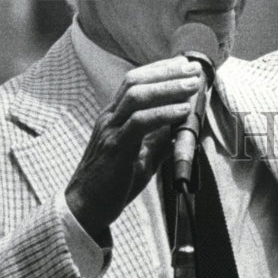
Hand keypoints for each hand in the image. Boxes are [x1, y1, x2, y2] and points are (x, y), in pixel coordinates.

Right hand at [65, 56, 203, 240]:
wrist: (85, 211)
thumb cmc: (111, 184)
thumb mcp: (141, 158)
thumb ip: (158, 142)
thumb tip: (180, 131)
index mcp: (114, 117)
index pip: (135, 81)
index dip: (160, 70)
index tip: (184, 66)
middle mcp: (110, 118)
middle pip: (135, 81)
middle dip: (166, 72)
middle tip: (193, 69)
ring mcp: (110, 131)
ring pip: (137, 96)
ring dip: (168, 87)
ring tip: (192, 86)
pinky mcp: (115, 148)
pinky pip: (139, 123)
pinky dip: (163, 113)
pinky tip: (182, 111)